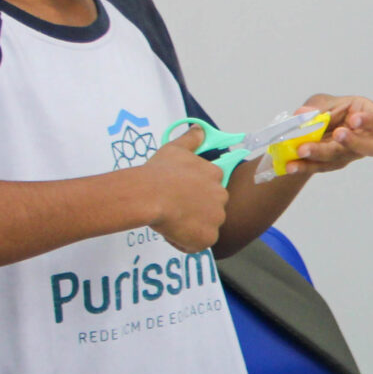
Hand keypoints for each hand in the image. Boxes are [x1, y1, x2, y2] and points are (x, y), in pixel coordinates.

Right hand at [142, 124, 228, 251]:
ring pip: (204, 227)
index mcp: (216, 175)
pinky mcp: (208, 238)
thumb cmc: (160, 171)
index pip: (209, 189)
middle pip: (210, 209)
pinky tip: (171, 231)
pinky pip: (197, 244)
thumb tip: (199, 129)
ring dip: (190, 227)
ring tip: (171, 220)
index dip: (192, 194)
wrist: (151, 195)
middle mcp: (221, 197)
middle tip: (173, 208)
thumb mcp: (175, 149)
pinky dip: (185, 242)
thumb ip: (191, 139)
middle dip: (194, 211)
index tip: (178, 194)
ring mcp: (216, 219)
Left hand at [271, 95, 372, 176]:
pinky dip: (304, 166)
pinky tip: (291, 165)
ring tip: (302, 149)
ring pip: (340, 157)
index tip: (354, 120)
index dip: (371, 120)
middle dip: (354, 142)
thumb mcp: (320, 102)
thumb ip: (316, 107)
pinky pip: (320, 167)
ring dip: (320, 153)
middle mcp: (363, 137)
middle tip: (338, 135)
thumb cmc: (325, 110)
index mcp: (365, 114)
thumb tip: (304, 114)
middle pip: (371, 147)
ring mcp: (349, 154)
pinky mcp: (332, 165)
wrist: (310, 128)